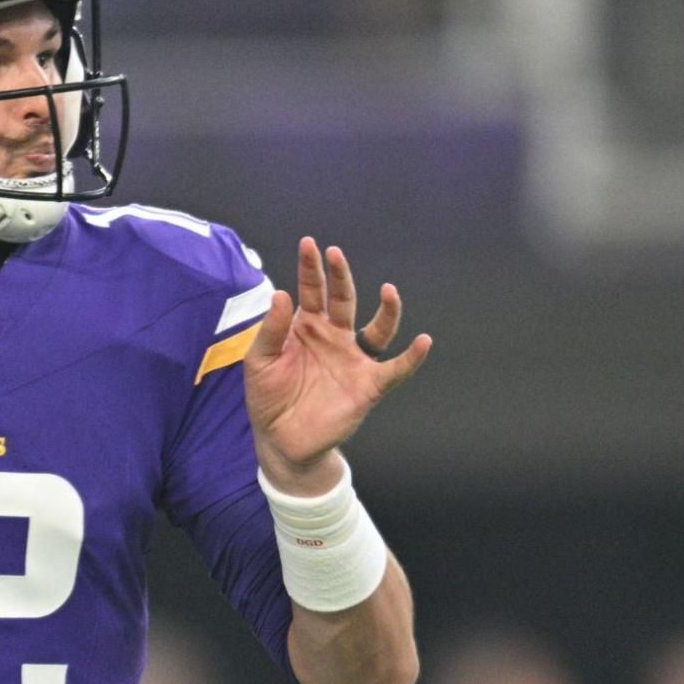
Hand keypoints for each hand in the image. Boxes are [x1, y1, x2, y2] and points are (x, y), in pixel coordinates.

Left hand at [243, 237, 431, 494]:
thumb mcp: (260, 362)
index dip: (312, 268)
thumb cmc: (268, 397)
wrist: (280, 440)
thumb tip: (282, 294)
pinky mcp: (367, 386)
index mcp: (306, 327)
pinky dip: (412, 357)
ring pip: (377, 329)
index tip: (310, 243)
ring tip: (388, 291)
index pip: (312, 291)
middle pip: (343, 300)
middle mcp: (334, 337)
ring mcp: (352, 360)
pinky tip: (423, 342)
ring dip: (387, 311)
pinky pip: (395, 369)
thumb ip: (272, 330)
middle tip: (336, 254)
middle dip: (341, 276)